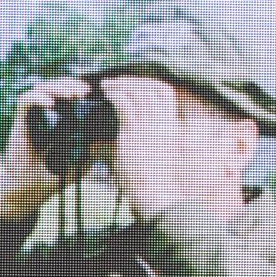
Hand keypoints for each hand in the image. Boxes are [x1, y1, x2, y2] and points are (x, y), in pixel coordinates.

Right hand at [0, 76, 88, 219]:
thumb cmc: (56, 175)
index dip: (81, 88)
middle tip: (84, 91)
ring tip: (71, 93)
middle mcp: (47, 115)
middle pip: (57, 87)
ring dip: (57, 86)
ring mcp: (33, 117)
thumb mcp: (82, 160)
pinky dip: (37, 98)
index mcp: (62, 120)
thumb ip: (94, 148)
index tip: (94, 93)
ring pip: (42, 88)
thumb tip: (112, 135)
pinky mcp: (20, 122)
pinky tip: (49, 104)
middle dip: (71, 84)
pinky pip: (25, 102)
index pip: (70, 94)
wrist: (30, 189)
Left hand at [103, 75, 196, 216]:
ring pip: (136, 92)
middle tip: (115, 82)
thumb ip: (133, 144)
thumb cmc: (153, 182)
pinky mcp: (133, 132)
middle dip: (132, 81)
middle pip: (150, 88)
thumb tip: (104, 143)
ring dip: (120, 85)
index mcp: (171, 127)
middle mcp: (163, 123)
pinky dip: (114, 94)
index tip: (134, 85)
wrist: (156, 195)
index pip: (165, 93)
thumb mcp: (149, 157)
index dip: (149, 84)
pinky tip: (106, 93)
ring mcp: (149, 126)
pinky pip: (123, 103)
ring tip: (106, 85)